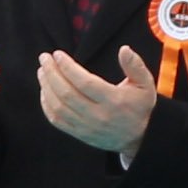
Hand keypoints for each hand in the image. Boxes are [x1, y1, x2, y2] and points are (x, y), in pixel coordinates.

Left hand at [39, 44, 163, 156]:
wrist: (139, 138)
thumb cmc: (140, 106)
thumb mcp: (145, 85)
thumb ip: (135, 66)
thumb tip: (124, 49)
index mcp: (114, 101)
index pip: (85, 83)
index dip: (68, 67)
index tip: (58, 54)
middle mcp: (99, 116)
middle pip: (67, 94)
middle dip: (52, 73)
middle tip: (44, 58)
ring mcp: (87, 127)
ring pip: (59, 107)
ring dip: (46, 87)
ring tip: (42, 71)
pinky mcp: (80, 134)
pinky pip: (57, 120)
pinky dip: (47, 105)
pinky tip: (45, 90)